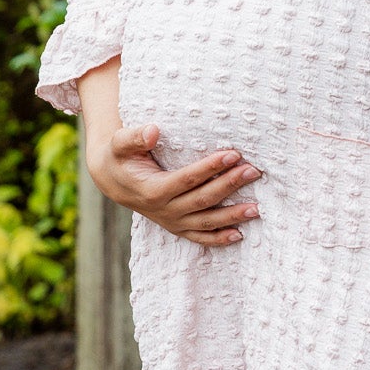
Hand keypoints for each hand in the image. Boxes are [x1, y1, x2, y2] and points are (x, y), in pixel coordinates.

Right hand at [86, 124, 261, 246]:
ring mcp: (171, 222)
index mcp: (152, 190)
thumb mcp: (120, 144)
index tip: (233, 154)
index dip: (210, 167)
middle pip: (202, 200)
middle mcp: (164, 210)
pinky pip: (200, 237)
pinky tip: (240, 234)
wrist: (112, 180)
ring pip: (206, 222)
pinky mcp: (176, 227)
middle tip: (253, 171)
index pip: (187, 179)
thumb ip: (134, 136)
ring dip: (232, 216)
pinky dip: (219, 238)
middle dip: (229, 186)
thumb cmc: (120, 157)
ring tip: (257, 208)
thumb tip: (154, 130)